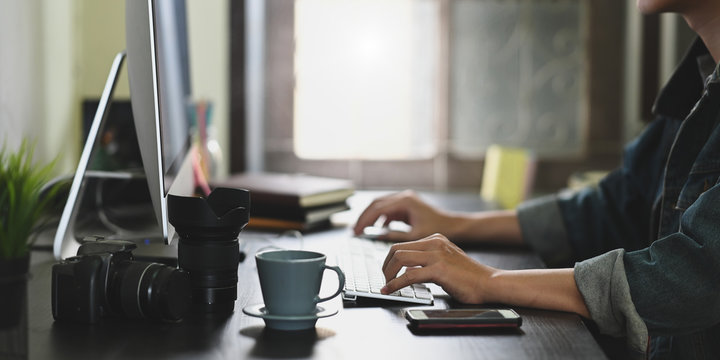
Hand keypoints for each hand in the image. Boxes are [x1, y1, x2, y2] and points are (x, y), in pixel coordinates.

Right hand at [353, 190, 452, 241]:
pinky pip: (389, 210)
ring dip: (371, 217)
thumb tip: (377, 236)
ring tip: (362, 230)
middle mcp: (404, 196)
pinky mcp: (407, 206)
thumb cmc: (438, 229)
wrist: (454, 225)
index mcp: (405, 200)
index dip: (364, 220)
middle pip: (376, 204)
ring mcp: (405, 200)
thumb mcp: (415, 236)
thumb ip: (395, 235)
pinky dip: (381, 218)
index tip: (357, 231)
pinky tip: (379, 229)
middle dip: (364, 217)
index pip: (377, 208)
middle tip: (355, 231)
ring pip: (381, 206)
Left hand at [380, 234, 496, 303]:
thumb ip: (427, 261)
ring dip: (388, 274)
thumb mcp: (445, 261)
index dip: (389, 260)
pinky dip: (396, 284)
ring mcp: (436, 254)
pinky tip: (391, 290)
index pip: (403, 244)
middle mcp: (434, 243)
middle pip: (396, 249)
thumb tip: (407, 269)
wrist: (489, 282)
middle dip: (385, 266)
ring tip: (386, 285)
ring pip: (399, 258)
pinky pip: (409, 275)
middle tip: (384, 280)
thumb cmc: (469, 277)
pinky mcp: (439, 269)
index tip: (386, 272)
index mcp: (435, 239)